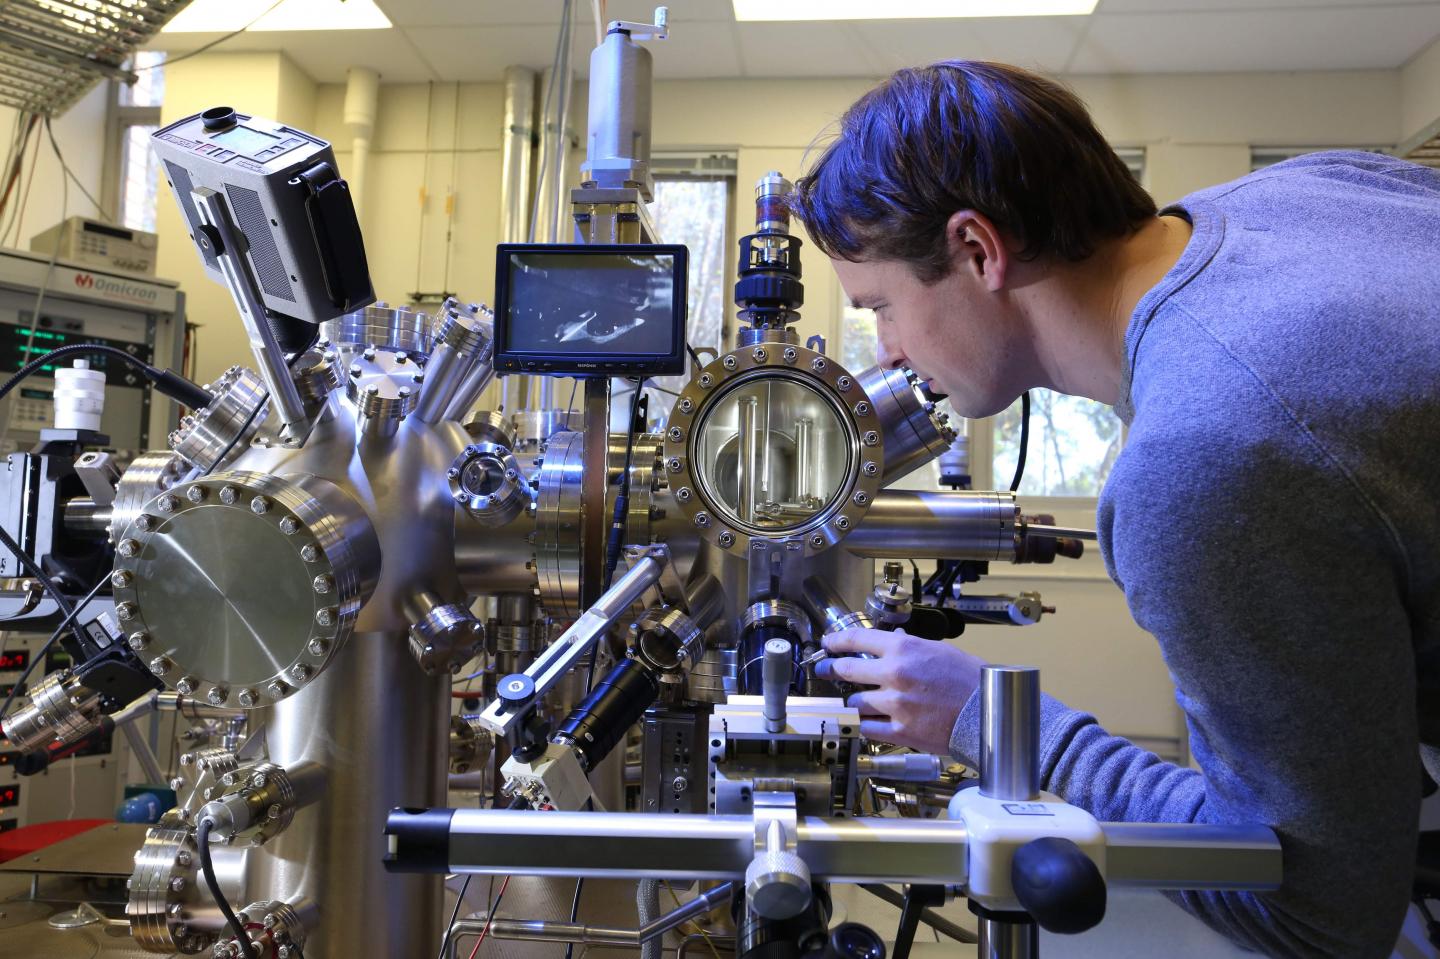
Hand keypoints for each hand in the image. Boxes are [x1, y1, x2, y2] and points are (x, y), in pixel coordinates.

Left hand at [813, 629, 984, 754]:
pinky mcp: (900, 731)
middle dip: (831, 669)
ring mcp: (894, 704)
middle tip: (825, 670)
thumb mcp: (939, 650)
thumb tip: (893, 641)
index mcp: (903, 649)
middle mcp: (894, 674)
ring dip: (856, 700)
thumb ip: (910, 646)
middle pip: (846, 670)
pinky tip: (870, 720)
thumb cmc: (971, 680)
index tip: (828, 644)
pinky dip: (866, 724)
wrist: (988, 712)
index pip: (855, 639)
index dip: (836, 642)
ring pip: (856, 702)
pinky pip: (868, 728)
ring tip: (861, 699)